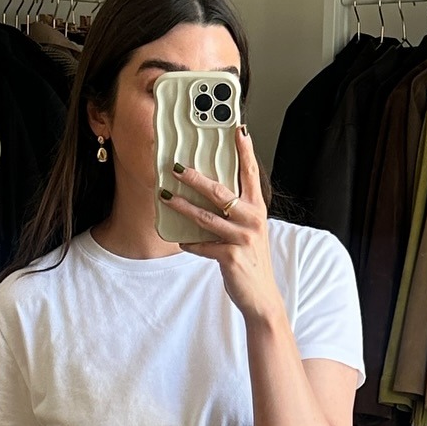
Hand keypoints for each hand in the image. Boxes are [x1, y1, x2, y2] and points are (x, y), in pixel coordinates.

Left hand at [162, 127, 283, 326]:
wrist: (262, 297)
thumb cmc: (251, 260)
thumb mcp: (249, 231)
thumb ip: (235, 212)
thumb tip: (208, 193)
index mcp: (257, 209)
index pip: (249, 174)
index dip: (244, 150)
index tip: (236, 129)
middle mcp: (252, 220)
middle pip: (220, 191)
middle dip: (195, 177)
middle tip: (176, 166)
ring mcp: (242, 238)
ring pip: (206, 217)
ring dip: (182, 206)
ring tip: (165, 196)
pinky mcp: (231, 257)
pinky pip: (202, 245)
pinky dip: (190, 243)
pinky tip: (180, 241)